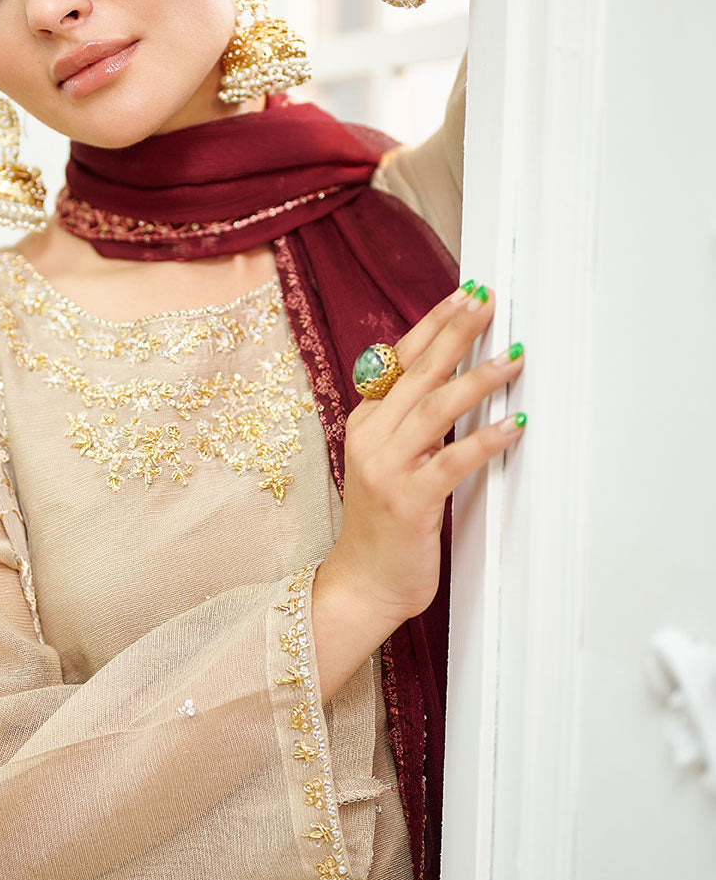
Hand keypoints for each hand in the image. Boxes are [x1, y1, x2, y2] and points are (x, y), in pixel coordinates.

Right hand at [312, 283, 524, 696]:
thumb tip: (455, 383)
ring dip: (478, 379)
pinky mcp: (409, 501)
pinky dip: (487, 440)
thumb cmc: (383, 525)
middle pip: (417, 373)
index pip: (399, 361)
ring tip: (512, 358)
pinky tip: (516, 426)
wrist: (363, 583)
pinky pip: (453, 460)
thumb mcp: (387, 462)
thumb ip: (410, 424)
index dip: (433, 326)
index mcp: (364, 423)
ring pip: (436, 409)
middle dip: (457, 333)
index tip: (463, 296)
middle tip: (489, 302)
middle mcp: (370, 439)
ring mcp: (386, 469)